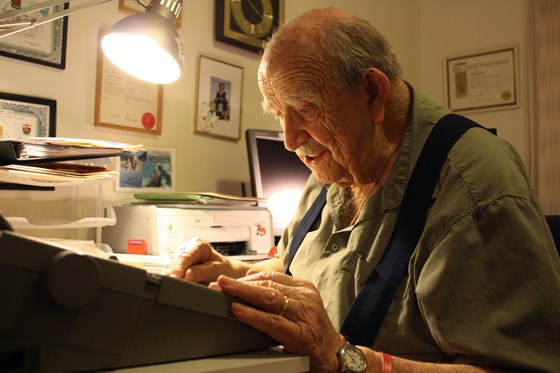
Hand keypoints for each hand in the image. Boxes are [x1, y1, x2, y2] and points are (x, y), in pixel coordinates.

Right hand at [166, 237, 246, 283]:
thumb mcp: (217, 270)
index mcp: (198, 244)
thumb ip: (202, 271)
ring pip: (170, 268)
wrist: (226, 274)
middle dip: (174, 274)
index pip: (185, 256)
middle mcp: (187, 249)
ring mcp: (181, 258)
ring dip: (174, 278)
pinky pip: (171, 275)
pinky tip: (178, 287)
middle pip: (175, 261)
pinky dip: (174, 281)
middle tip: (176, 286)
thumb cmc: (224, 269)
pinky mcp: (177, 268)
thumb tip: (187, 275)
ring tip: (179, 288)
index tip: (175, 278)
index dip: (178, 268)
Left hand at [210, 271, 344, 371]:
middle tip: (219, 282)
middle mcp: (305, 298)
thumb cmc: (312, 332)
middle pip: (268, 285)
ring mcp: (304, 314)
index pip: (271, 277)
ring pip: (269, 299)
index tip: (229, 278)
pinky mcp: (300, 334)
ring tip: (223, 292)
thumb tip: (249, 282)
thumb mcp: (299, 307)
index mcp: (303, 288)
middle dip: (240, 284)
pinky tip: (238, 310)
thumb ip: (279, 296)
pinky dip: (252, 315)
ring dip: (242, 294)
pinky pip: (272, 321)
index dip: (248, 277)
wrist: (334, 355)